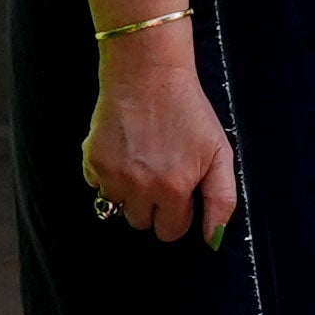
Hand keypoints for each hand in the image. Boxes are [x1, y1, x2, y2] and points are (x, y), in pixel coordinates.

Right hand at [84, 38, 241, 243]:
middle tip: (160, 172)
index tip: (178, 192)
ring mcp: (112, 175)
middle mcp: (140, 188)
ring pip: (117, 206)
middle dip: (152, 205)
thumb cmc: (188, 111)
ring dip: (128, 192)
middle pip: (141, 223)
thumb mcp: (220, 153)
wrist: (149, 74)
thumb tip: (212, 240)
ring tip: (142, 160)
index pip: (170, 231)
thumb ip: (222, 200)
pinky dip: (108, 174)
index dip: (177, 213)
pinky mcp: (92, 160)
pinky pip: (97, 185)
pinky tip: (124, 150)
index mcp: (173, 190)